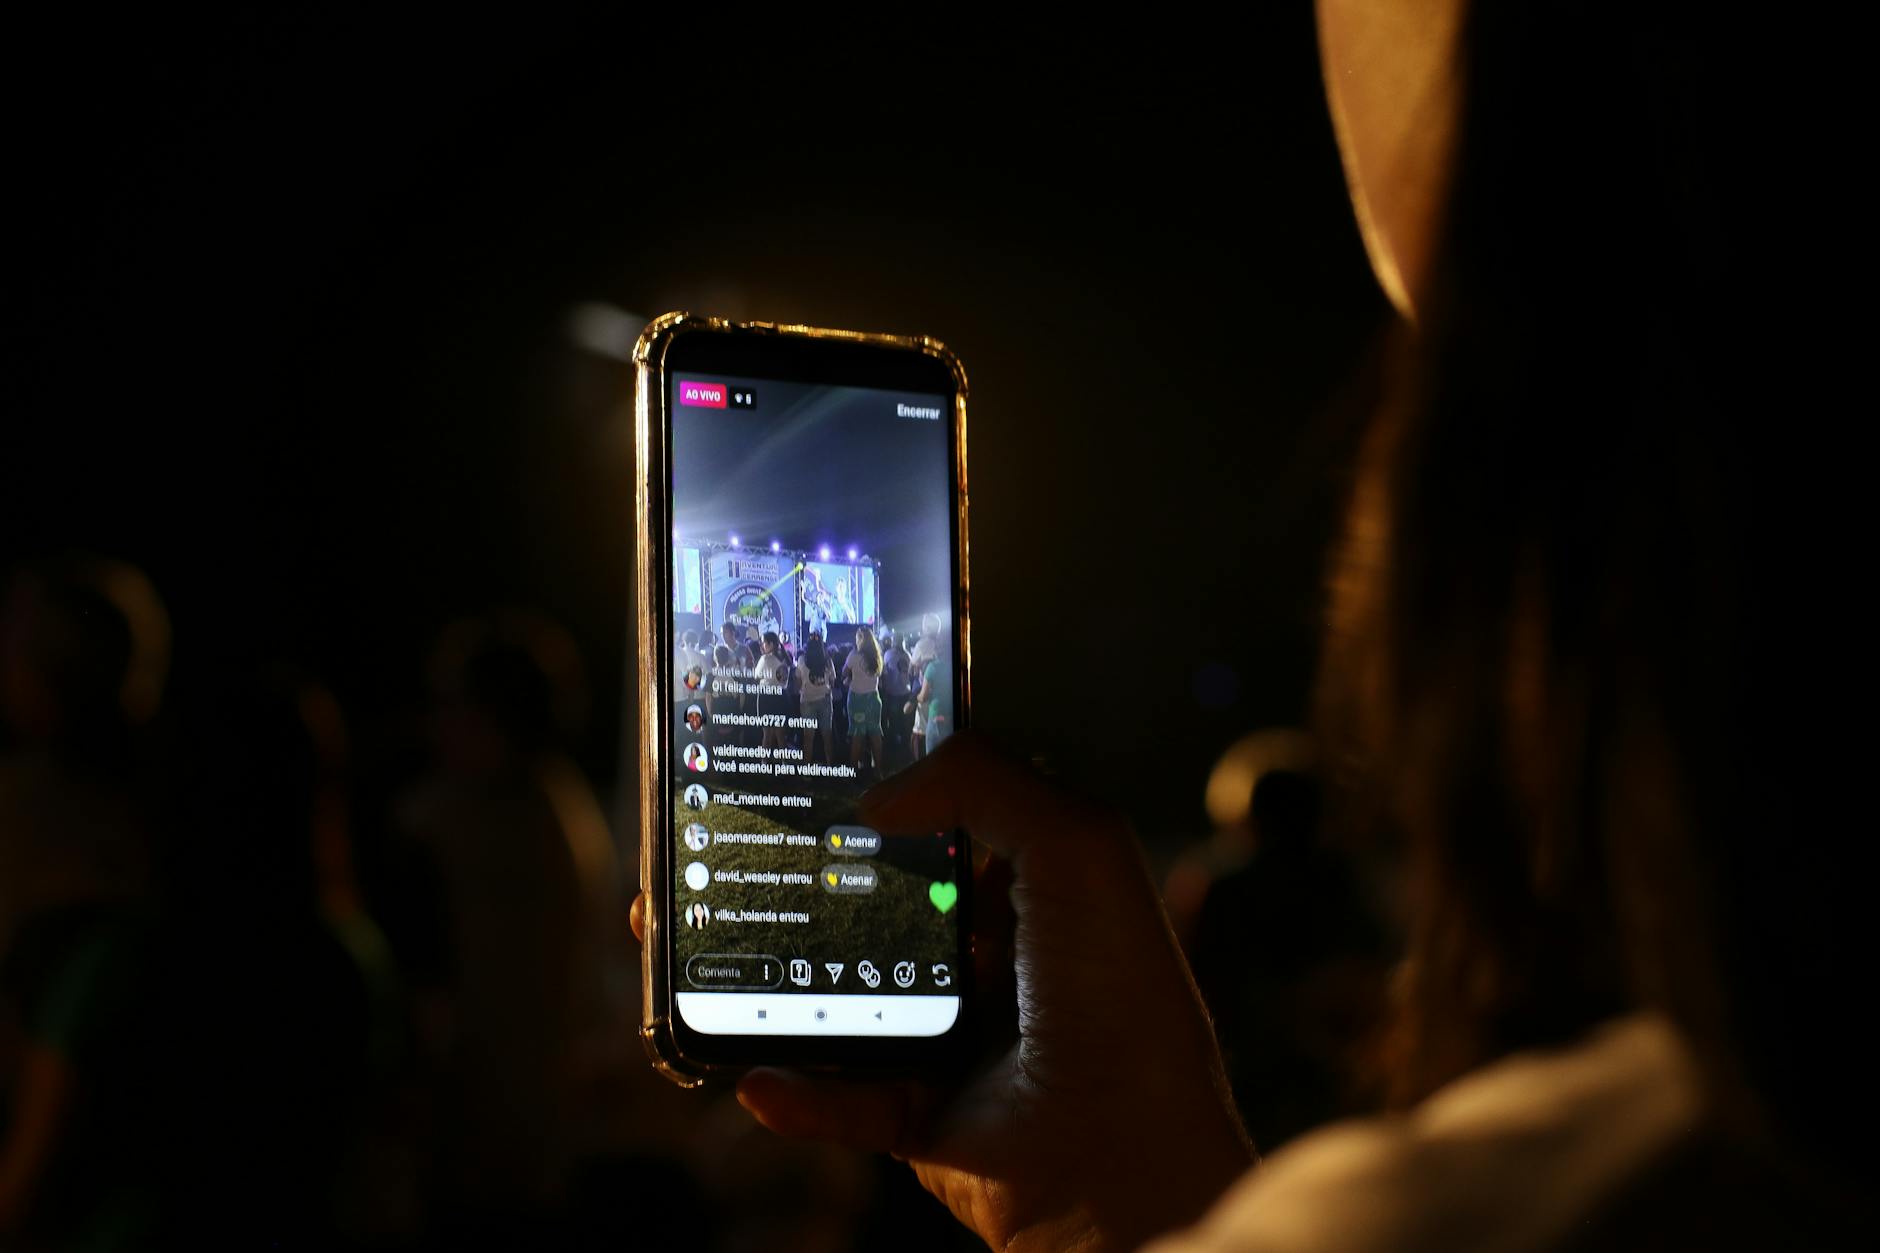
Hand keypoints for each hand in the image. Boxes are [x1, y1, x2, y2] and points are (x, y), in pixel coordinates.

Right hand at [631, 734, 1252, 1250]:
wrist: (1122, 1161)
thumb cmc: (1119, 998)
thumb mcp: (1078, 846)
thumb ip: (985, 781)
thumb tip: (880, 793)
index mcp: (1036, 890)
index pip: (948, 821)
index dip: (887, 791)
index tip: (812, 768)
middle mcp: (994, 959)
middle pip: (878, 903)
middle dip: (808, 879)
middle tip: (739, 851)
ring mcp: (953, 1039)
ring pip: (842, 996)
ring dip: (774, 979)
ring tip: (705, 952)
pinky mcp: (923, 1114)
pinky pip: (839, 1099)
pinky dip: (795, 1090)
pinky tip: (755, 1073)